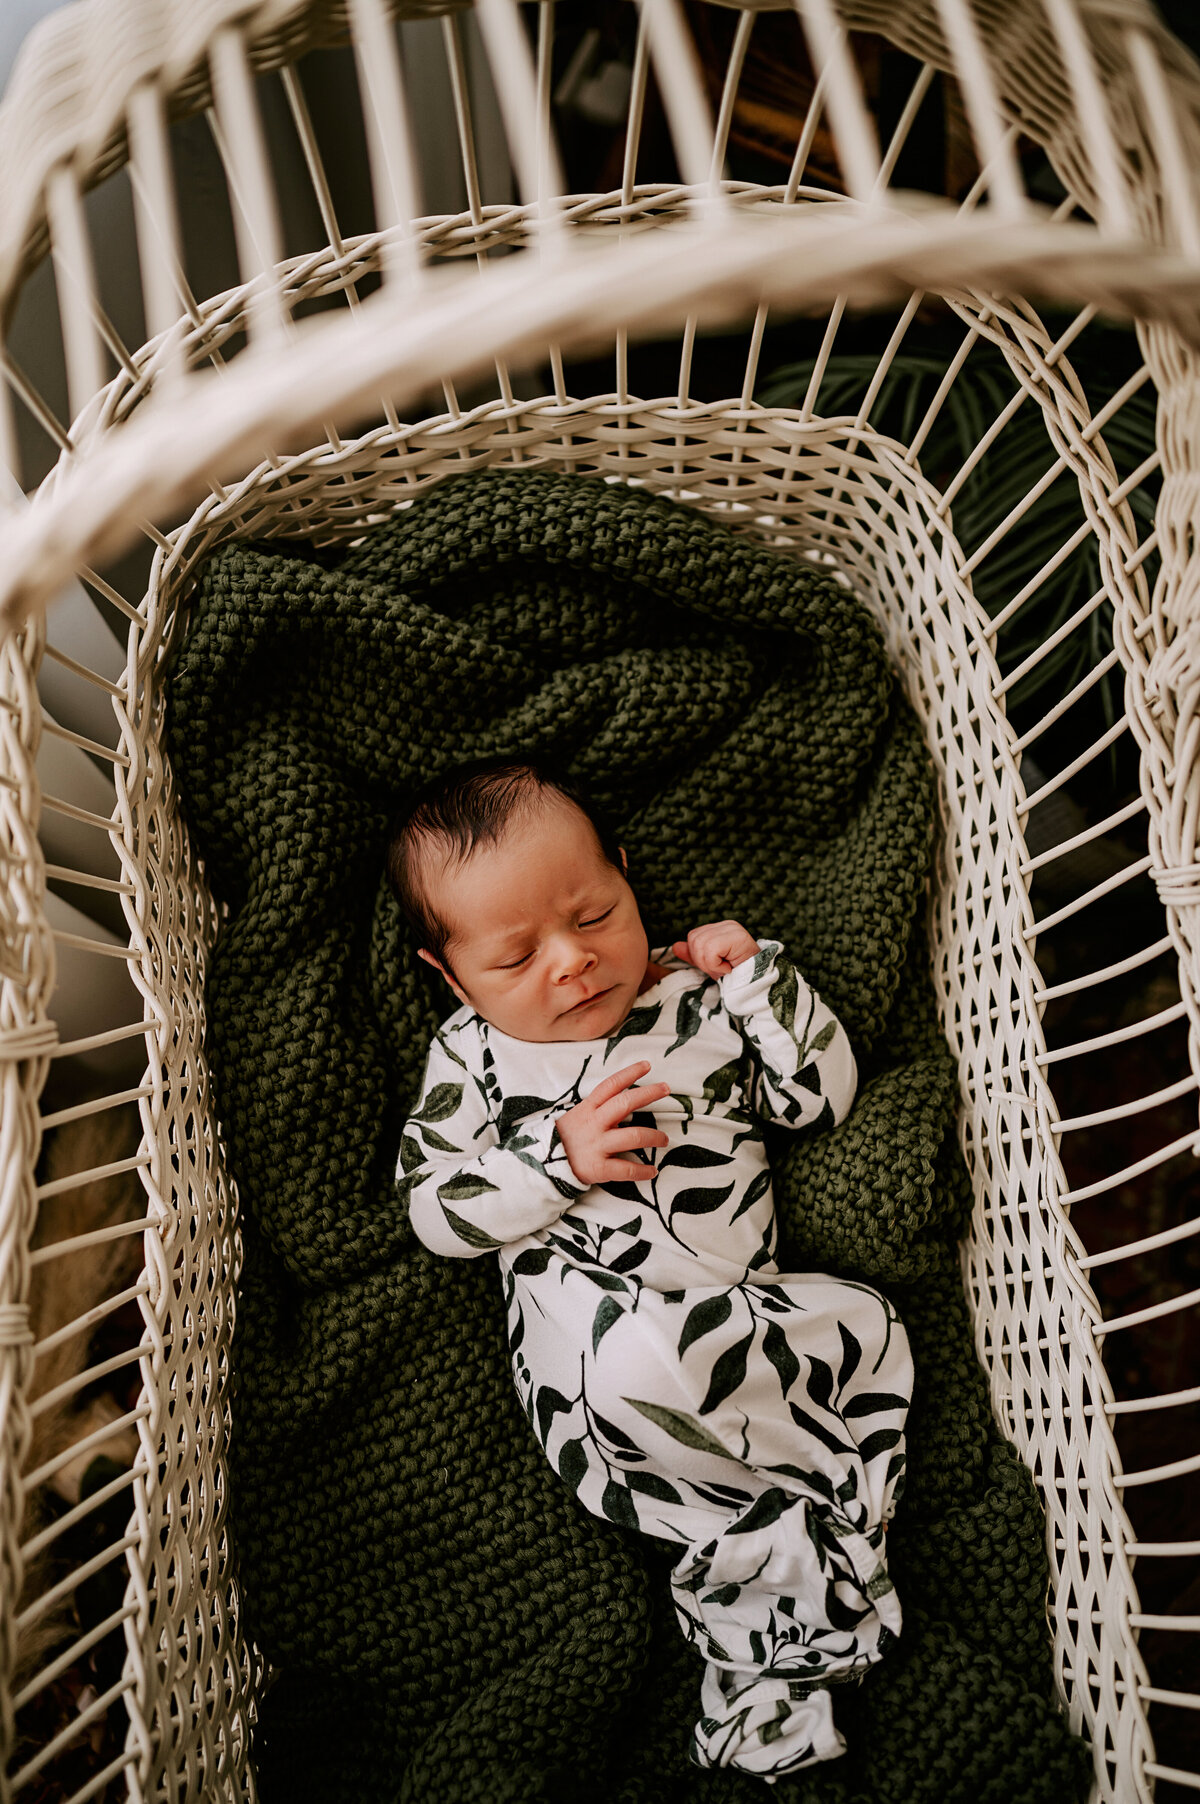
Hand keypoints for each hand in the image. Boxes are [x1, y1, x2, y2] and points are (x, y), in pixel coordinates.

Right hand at [556, 1061, 668, 1185]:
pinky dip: (643, 1171)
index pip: (610, 1086)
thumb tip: (621, 1100)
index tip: (647, 1065)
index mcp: (587, 1109)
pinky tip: (652, 1171)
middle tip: (666, 1089)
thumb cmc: (563, 1140)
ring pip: (633, 1136)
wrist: (542, 1166)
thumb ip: (596, 1109)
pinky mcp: (598, 1168)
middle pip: (625, 1103)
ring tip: (664, 1139)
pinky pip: (626, 1169)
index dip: (629, 1073)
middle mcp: (594, 1124)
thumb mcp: (575, 1117)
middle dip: (649, 1094)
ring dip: (654, 1136)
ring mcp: (596, 1146)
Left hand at [671, 920, 759, 979]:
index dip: (698, 956)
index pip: (694, 937)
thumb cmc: (737, 976)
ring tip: (726, 968)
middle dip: (703, 961)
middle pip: (694, 940)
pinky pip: (711, 950)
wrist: (757, 985)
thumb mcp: (711, 966)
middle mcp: (727, 925)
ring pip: (701, 945)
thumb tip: (675, 947)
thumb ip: (694, 955)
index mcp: (720, 929)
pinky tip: (730, 968)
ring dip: (711, 965)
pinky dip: (716, 965)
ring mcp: (733, 929)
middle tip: (721, 969)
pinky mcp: (737, 936)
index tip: (717, 966)